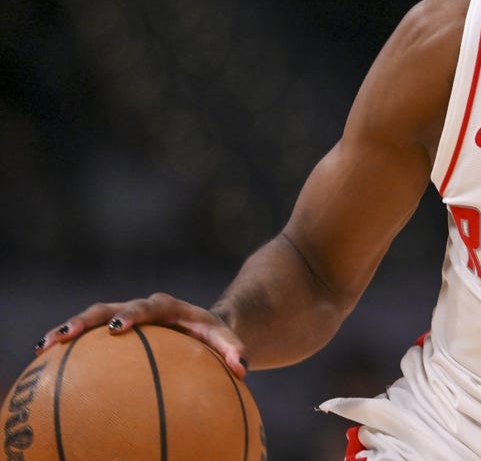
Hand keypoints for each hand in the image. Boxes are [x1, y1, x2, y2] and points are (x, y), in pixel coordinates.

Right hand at [34, 292, 249, 378]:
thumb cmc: (214, 336)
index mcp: (168, 307)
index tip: (117, 325)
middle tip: (66, 336)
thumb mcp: (227, 340)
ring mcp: (125, 316)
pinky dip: (69, 348)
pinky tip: (45, 365)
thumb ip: (235, 350)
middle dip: (87, 320)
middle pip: (109, 307)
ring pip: (92, 319)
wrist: (203, 326)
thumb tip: (243, 368)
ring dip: (68, 331)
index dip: (132, 313)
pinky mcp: (114, 331)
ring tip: (43, 348)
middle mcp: (142, 308)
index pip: (149, 305)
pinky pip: (89, 339)